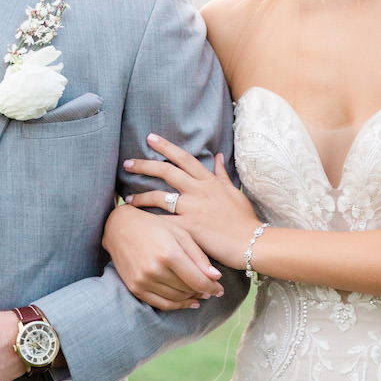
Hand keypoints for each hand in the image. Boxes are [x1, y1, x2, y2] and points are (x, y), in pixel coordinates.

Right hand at [103, 202, 223, 311]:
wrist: (119, 228)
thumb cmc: (155, 226)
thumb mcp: (180, 233)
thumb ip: (199, 256)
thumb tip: (216, 278)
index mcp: (169, 254)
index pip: (198, 281)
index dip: (212, 288)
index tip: (220, 289)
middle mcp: (154, 270)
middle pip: (188, 290)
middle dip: (203, 292)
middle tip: (212, 289)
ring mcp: (143, 281)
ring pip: (176, 299)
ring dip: (191, 299)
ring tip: (200, 293)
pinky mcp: (135, 288)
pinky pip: (161, 304)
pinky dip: (177, 305)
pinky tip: (188, 301)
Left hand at [124, 137, 260, 270]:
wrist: (253, 242)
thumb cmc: (245, 219)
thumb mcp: (235, 192)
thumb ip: (222, 174)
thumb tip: (218, 155)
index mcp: (209, 180)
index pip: (184, 158)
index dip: (166, 146)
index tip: (150, 138)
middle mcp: (198, 190)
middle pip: (166, 171)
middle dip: (145, 165)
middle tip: (127, 162)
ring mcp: (193, 208)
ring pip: (160, 196)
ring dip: (141, 195)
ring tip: (127, 198)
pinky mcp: (189, 227)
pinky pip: (164, 222)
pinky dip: (149, 221)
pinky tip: (137, 223)